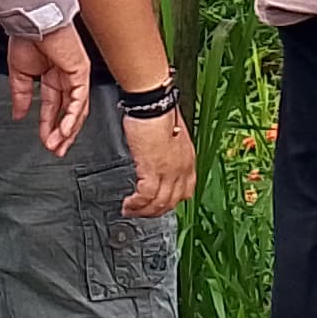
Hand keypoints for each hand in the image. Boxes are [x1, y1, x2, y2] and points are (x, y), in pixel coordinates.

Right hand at [7, 24, 94, 154]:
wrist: (30, 22)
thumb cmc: (26, 38)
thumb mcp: (19, 74)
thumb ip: (21, 96)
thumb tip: (18, 114)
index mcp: (53, 76)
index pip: (54, 107)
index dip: (49, 125)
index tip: (45, 141)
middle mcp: (67, 77)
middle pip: (70, 111)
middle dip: (62, 133)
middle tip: (56, 149)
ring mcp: (76, 75)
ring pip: (77, 109)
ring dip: (67, 130)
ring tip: (58, 145)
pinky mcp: (80, 71)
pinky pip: (79, 99)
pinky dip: (72, 116)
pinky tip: (65, 130)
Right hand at [117, 100, 197, 217]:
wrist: (153, 105)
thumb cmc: (158, 111)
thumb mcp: (169, 134)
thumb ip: (167, 148)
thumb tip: (158, 153)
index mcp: (187, 159)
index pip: (186, 189)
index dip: (173, 200)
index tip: (161, 204)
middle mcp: (181, 168)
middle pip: (172, 201)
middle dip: (156, 210)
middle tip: (142, 212)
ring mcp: (169, 171)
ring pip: (159, 203)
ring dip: (144, 211)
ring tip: (131, 211)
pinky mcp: (153, 171)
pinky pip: (145, 197)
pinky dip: (136, 204)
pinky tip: (129, 205)